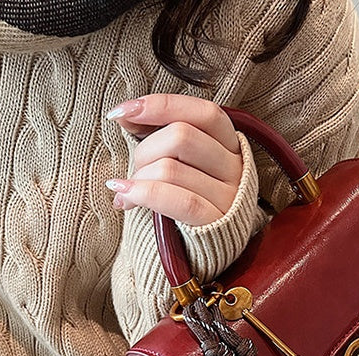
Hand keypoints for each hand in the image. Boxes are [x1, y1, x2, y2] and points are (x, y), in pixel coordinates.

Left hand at [105, 94, 242, 224]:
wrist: (207, 247)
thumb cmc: (191, 197)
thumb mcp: (185, 162)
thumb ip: (162, 136)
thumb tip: (125, 116)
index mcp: (231, 145)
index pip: (203, 113)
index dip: (161, 105)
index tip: (122, 112)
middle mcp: (235, 168)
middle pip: (181, 137)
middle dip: (144, 149)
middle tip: (134, 168)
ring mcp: (229, 197)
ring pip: (171, 169)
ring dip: (139, 177)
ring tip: (130, 189)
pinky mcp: (215, 223)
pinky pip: (177, 201)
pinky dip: (143, 194)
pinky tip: (124, 196)